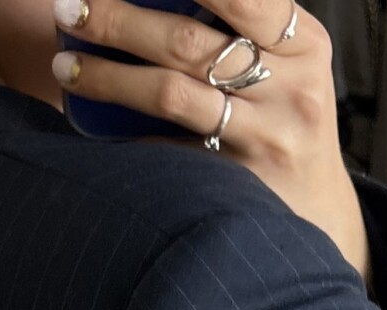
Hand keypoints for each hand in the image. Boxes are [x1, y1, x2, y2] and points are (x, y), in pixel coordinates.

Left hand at [51, 0, 370, 283]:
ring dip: (108, 76)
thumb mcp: (290, 68)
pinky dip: (124, 136)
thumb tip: (152, 3)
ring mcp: (265, 140)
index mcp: (304, 47)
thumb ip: (247, 30)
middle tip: (69, 9)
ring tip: (66, 66)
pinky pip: (166, 151)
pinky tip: (92, 125)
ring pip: (170, 93)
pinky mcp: (237, 184)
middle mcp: (291, 90)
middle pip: (187, 40)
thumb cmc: (288, 124)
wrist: (319, 212)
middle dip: (117, 20)